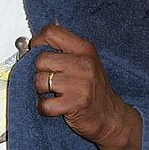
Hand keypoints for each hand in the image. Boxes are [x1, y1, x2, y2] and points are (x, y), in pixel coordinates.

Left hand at [29, 24, 138, 149]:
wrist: (111, 116)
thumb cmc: (95, 89)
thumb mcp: (87, 61)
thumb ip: (67, 48)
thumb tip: (45, 33)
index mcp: (85, 49)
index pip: (51, 32)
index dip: (38, 42)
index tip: (37, 52)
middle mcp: (83, 64)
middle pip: (41, 59)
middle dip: (40, 72)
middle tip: (51, 81)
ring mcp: (80, 84)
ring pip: (39, 81)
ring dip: (41, 92)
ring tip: (55, 94)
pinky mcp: (75, 104)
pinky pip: (44, 104)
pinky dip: (45, 109)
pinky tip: (56, 107)